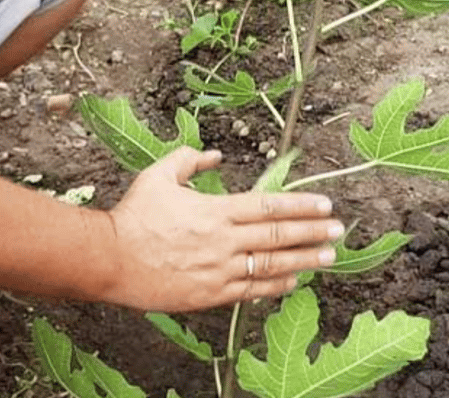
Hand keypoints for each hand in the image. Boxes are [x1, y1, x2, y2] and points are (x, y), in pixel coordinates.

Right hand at [103, 147, 342, 311]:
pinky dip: (276, 286)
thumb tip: (214, 154)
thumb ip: (190, 160)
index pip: (269, 207)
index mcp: (215, 211)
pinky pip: (252, 291)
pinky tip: (294, 280)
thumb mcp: (158, 175)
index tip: (325, 204)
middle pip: (278, 236)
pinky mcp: (210, 294)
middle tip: (339, 230)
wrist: (109, 260)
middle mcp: (223, 241)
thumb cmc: (133, 216)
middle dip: (313, 232)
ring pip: (272, 265)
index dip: (301, 206)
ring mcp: (219, 270)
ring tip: (329, 256)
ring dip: (305, 260)